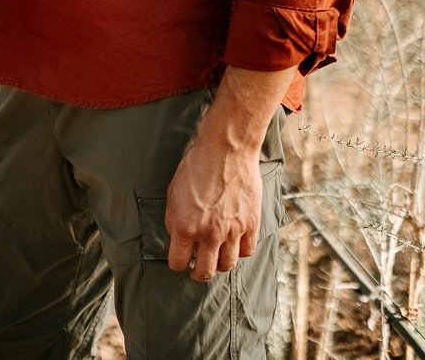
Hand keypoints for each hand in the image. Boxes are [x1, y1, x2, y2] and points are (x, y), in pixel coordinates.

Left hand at [163, 133, 263, 281]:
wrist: (226, 151)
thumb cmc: (196, 167)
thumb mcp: (173, 193)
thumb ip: (174, 220)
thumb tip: (178, 238)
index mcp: (184, 226)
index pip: (178, 262)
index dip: (177, 264)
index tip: (180, 262)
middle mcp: (208, 234)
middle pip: (205, 272)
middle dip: (198, 273)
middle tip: (198, 269)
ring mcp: (232, 231)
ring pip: (227, 265)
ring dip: (220, 264)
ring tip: (216, 258)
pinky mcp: (251, 224)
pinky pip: (247, 251)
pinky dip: (240, 251)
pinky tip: (234, 245)